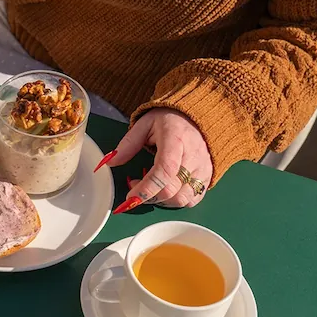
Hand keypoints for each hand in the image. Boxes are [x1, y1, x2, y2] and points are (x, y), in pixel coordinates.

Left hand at [98, 109, 212, 209]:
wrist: (198, 115)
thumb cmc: (171, 119)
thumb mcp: (145, 124)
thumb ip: (127, 144)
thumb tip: (109, 162)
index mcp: (175, 139)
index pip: (164, 171)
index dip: (146, 189)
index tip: (130, 197)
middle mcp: (193, 156)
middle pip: (171, 190)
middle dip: (148, 197)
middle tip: (135, 187)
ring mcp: (202, 168)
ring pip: (182, 199)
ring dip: (161, 201)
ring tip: (150, 189)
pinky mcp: (207, 176)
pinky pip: (192, 200)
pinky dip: (176, 201)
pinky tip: (165, 191)